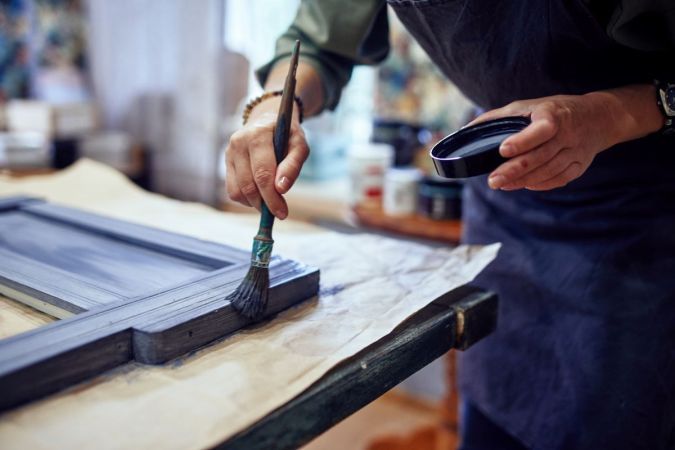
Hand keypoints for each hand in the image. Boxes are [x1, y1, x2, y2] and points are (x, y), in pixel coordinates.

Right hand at [225, 97, 308, 218]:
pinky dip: (247, 199)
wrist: (268, 120)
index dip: (272, 197)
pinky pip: (232, 190)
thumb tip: (281, 189)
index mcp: (258, 135)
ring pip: (238, 191)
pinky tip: (260, 193)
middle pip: (249, 185)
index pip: (262, 173)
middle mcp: (239, 142)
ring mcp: (229, 152)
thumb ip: (293, 165)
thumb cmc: (287, 135)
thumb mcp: (299, 144)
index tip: (282, 213)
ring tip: (270, 200)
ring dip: (255, 203)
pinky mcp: (226, 162)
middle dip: (265, 204)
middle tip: (279, 212)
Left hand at [469, 85, 662, 190]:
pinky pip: (560, 178)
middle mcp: (568, 134)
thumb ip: (498, 117)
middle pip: (541, 156)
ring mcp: (576, 151)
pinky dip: (541, 184)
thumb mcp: (527, 106)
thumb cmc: (553, 110)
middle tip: (492, 180)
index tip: (503, 150)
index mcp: (554, 114)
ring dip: (524, 180)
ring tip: (501, 184)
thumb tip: (466, 130)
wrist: (599, 117)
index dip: (523, 140)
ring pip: (549, 170)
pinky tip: (524, 185)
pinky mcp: (580, 165)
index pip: (541, 129)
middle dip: (514, 170)